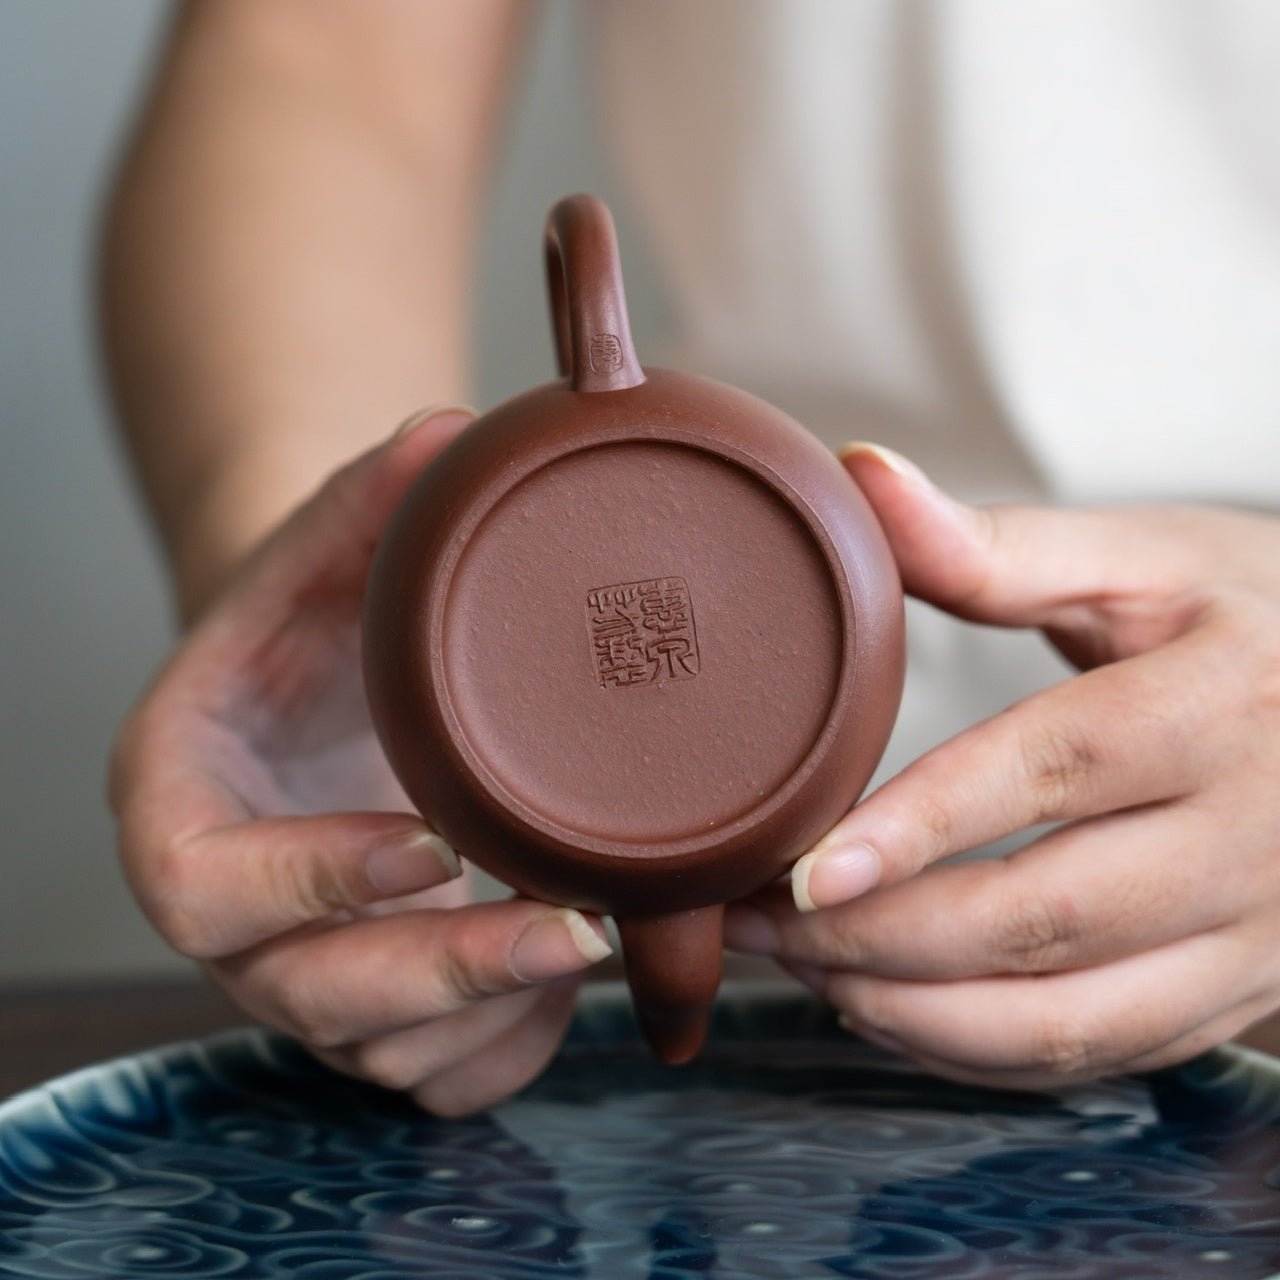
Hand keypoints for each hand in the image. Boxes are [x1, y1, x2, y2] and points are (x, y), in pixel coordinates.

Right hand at [110, 408, 611, 1114]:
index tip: (429, 845)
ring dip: (494, 1014)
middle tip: (574, 926)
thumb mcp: (323, 551)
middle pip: (308, 994)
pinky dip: (508, 1052)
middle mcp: (232, 916)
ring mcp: (300, 972)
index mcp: (182, 807)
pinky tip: (573, 986)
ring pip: (382, 1053)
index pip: (206, 887)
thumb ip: (368, 501)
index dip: (308, 882)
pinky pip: (435, 1078)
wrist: (319, 688)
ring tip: (596, 940)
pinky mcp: (372, 1005)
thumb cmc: (311, 619)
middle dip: (446, 972)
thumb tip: (448, 429)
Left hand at [726, 443, 1279, 1088]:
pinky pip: (1100, 1054)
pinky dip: (980, 1053)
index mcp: (1220, 701)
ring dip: (914, 1012)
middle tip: (759, 920)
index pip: (1053, 770)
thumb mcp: (1145, 560)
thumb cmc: (1253, 617)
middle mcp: (1253, 833)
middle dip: (878, 937)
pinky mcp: (1243, 992)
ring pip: (1067, 1018)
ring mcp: (1257, 933)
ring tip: (801, 971)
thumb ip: (996, 544)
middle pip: (1043, 917)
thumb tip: (858, 477)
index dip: (921, 825)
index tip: (802, 868)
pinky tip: (891, 1010)